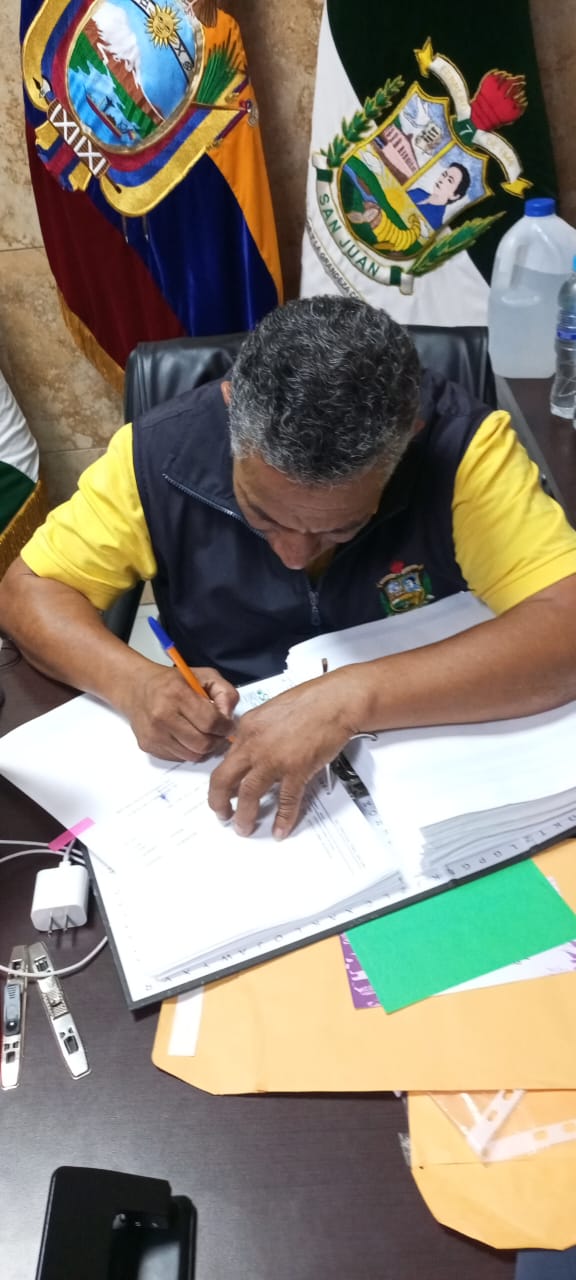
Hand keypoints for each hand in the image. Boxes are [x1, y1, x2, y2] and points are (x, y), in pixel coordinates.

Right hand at [122, 664, 237, 760]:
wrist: (135, 687)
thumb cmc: (172, 681)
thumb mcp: (204, 676)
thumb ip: (225, 693)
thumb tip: (228, 717)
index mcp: (177, 694)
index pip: (210, 722)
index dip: (225, 727)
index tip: (228, 725)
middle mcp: (162, 716)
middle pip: (203, 743)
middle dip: (217, 740)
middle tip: (218, 733)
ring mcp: (154, 734)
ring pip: (193, 755)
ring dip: (204, 748)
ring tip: (203, 734)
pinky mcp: (148, 746)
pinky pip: (179, 758)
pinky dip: (189, 751)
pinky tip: (187, 736)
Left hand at [208, 671, 358, 838]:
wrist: (336, 700)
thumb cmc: (311, 701)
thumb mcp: (271, 712)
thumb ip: (258, 733)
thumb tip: (253, 753)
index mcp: (246, 728)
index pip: (225, 759)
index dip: (222, 780)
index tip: (221, 792)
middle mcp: (254, 744)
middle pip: (223, 779)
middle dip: (218, 802)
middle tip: (222, 815)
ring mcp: (274, 758)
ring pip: (249, 794)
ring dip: (244, 816)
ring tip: (243, 829)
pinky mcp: (297, 769)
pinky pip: (286, 801)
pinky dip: (282, 819)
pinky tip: (280, 830)